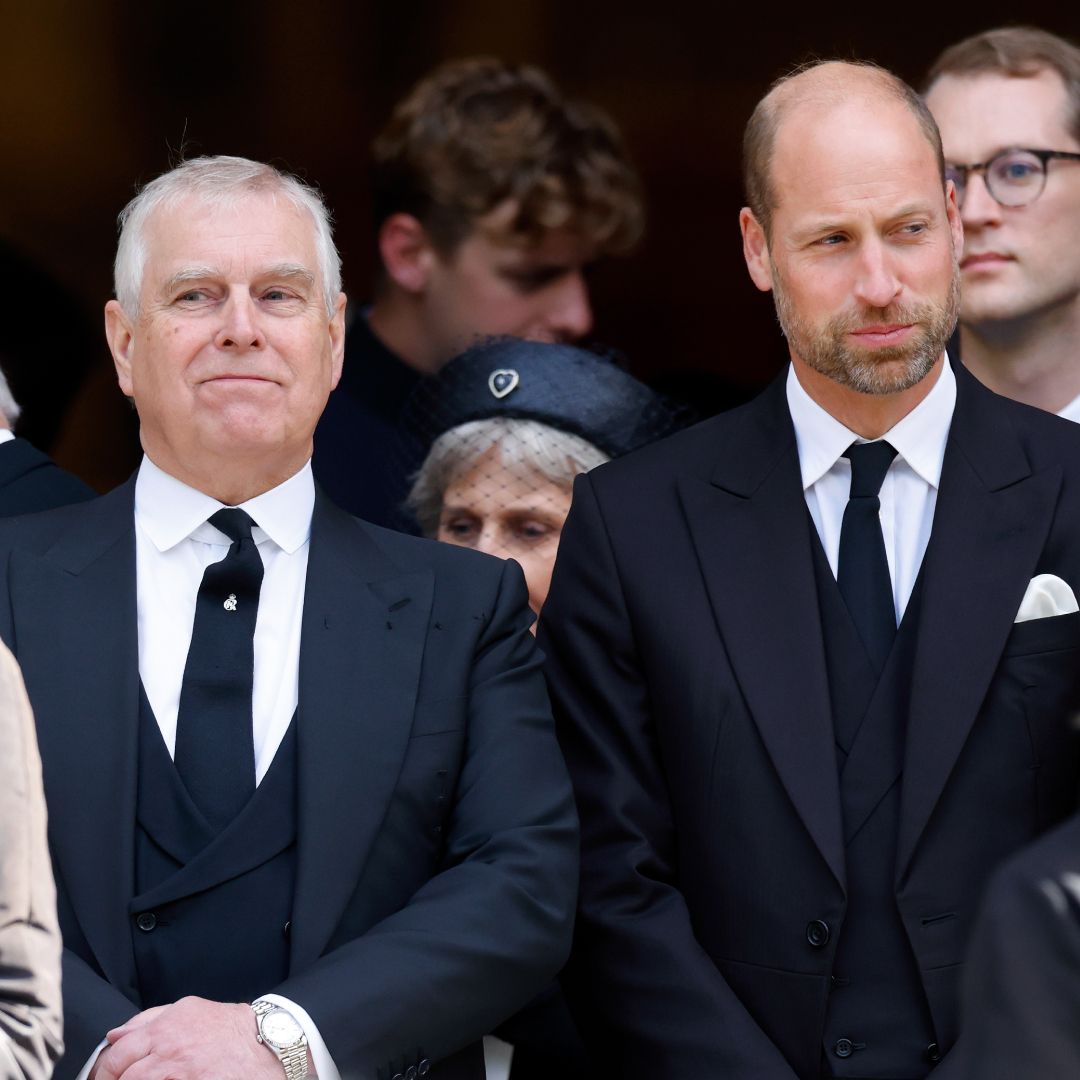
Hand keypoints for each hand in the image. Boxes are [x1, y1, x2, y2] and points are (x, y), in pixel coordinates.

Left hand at [93, 996, 280, 1079]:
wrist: (265, 1043)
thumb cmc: (227, 1027)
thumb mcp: (188, 1010)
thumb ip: (148, 1019)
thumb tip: (114, 1034)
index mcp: (164, 1028)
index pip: (117, 1054)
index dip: (103, 1073)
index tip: (102, 1079)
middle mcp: (168, 1051)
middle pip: (123, 1076)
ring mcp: (179, 1074)